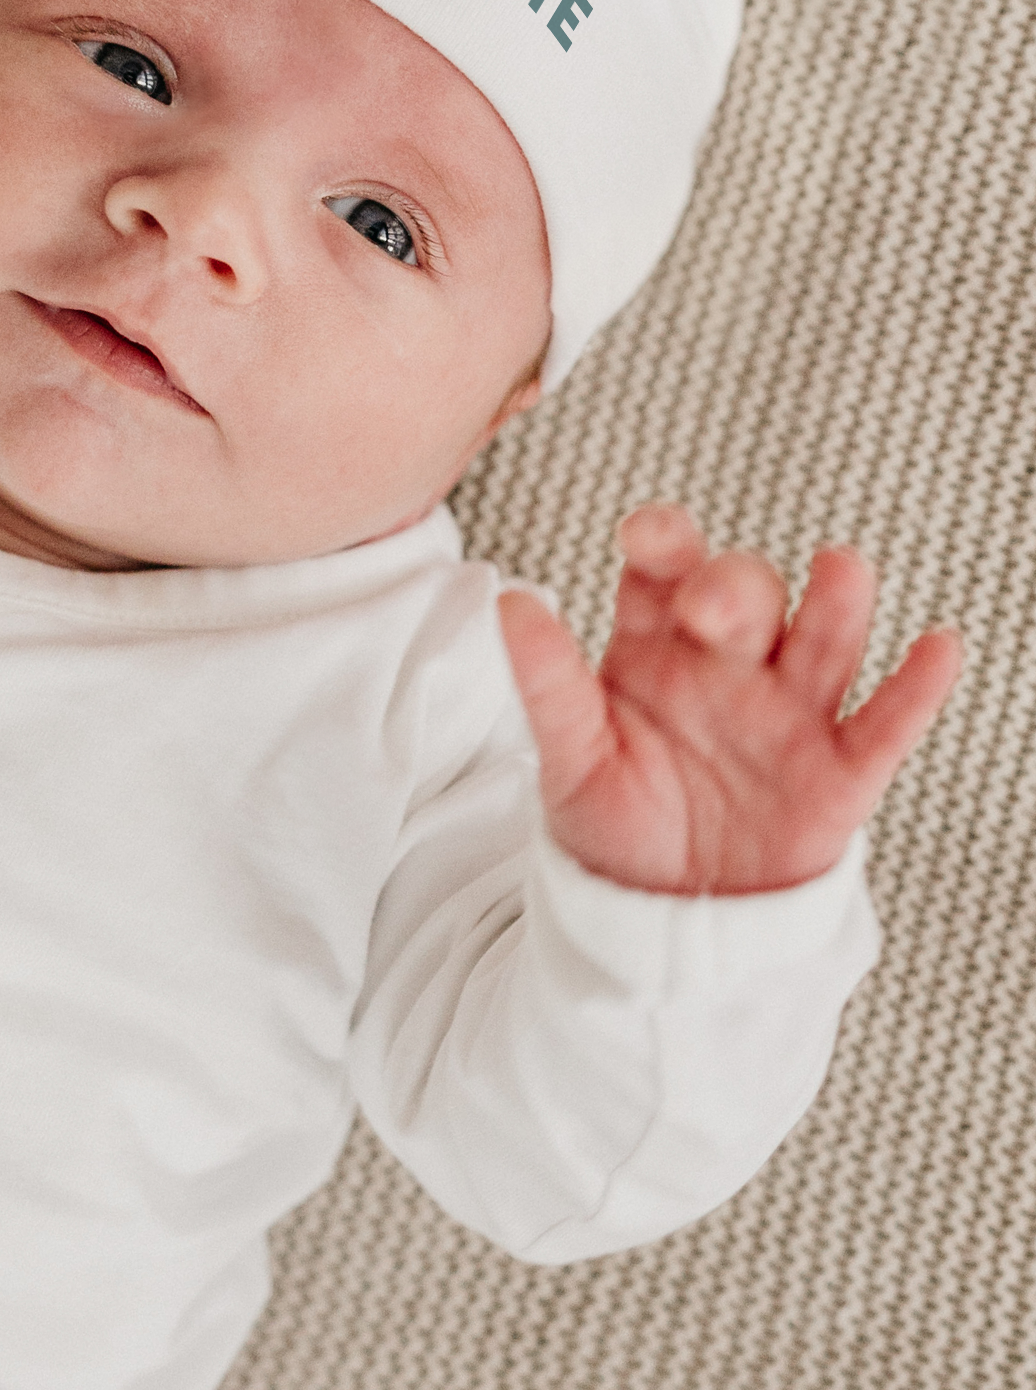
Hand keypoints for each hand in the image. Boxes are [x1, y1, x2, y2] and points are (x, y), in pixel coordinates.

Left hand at [497, 503, 962, 894]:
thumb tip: (510, 600)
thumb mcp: (569, 753)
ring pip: (823, 640)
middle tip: (711, 608)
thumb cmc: (613, 816)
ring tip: (839, 568)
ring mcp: (789, 711)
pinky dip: (915, 688)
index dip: (664, 542)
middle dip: (735, 589)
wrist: (659, 913)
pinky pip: (884, 723)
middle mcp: (729, 660)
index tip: (650, 535)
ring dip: (835, 604)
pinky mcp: (840, 773)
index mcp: (656, 641)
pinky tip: (939, 646)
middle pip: (746, 595)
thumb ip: (547, 681)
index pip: (664, 570)